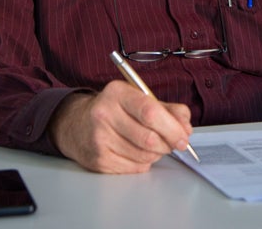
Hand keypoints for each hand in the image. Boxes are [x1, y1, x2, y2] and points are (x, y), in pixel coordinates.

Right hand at [48, 80, 193, 173]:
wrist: (76, 124)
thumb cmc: (113, 110)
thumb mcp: (137, 98)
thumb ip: (166, 108)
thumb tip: (185, 126)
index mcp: (117, 93)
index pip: (150, 112)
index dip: (172, 127)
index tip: (184, 136)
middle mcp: (104, 114)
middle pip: (149, 138)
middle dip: (168, 143)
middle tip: (174, 142)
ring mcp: (99, 139)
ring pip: (144, 155)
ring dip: (157, 153)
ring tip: (152, 144)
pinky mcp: (98, 160)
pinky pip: (135, 167)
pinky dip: (144, 162)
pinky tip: (136, 152)